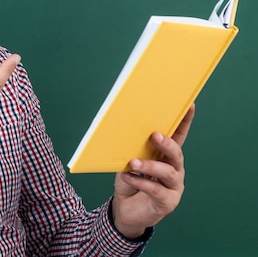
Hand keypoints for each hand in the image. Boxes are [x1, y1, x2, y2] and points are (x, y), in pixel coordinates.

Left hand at [112, 104, 195, 238]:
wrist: (125, 210)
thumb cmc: (129, 181)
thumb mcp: (128, 162)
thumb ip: (132, 149)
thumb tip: (124, 131)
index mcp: (166, 156)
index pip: (179, 136)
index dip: (185, 121)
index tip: (189, 104)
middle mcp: (175, 169)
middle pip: (176, 154)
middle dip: (167, 143)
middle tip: (154, 135)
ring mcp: (174, 187)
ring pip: (168, 172)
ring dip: (149, 166)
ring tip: (132, 162)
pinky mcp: (167, 202)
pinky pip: (156, 190)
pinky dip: (140, 182)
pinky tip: (127, 177)